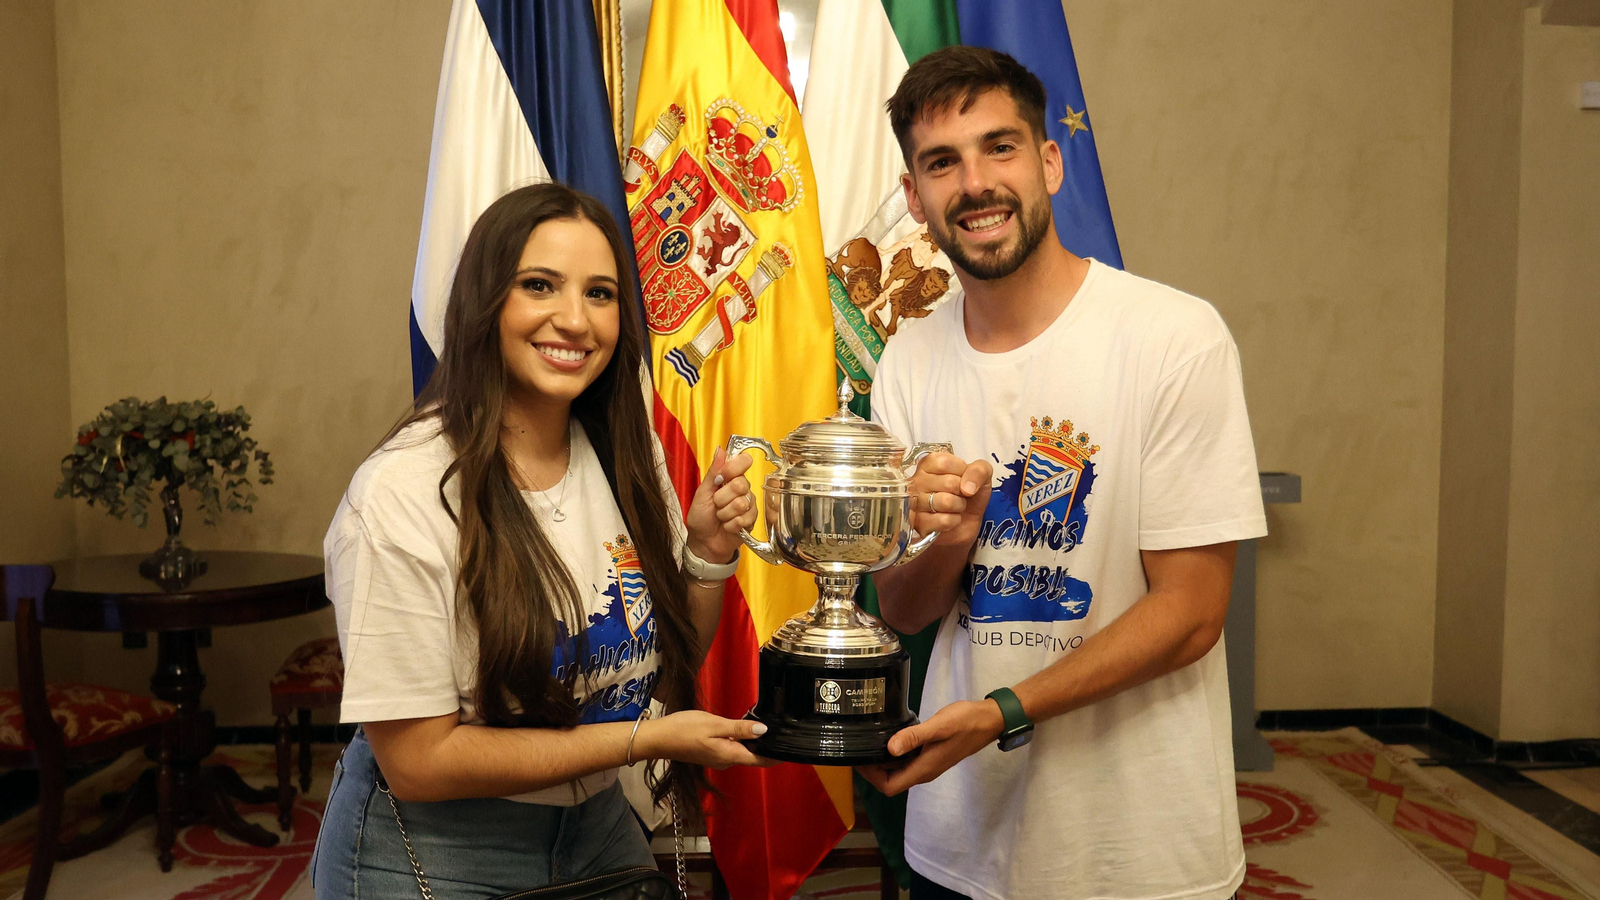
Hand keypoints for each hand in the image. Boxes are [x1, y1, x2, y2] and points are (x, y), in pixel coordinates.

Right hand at [637, 710, 774, 768]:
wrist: (658, 738)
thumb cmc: (685, 729)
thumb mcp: (715, 725)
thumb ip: (739, 729)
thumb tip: (764, 730)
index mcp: (730, 755)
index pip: (760, 761)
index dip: (776, 757)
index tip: (791, 749)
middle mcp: (726, 761)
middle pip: (752, 756)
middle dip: (766, 745)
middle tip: (781, 728)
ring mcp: (717, 758)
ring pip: (741, 751)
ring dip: (751, 741)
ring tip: (764, 724)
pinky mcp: (710, 752)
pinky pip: (731, 747)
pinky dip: (739, 739)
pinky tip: (740, 727)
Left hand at [685, 446, 757, 564]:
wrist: (703, 542)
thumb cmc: (701, 517)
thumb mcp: (702, 492)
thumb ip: (713, 472)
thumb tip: (721, 450)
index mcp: (730, 477)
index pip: (744, 461)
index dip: (734, 468)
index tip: (722, 477)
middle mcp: (742, 488)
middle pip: (741, 484)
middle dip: (722, 497)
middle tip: (716, 504)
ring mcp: (749, 504)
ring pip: (741, 503)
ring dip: (725, 513)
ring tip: (720, 517)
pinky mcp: (751, 520)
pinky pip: (744, 518)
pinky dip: (730, 524)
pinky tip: (727, 526)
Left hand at [856, 699, 1002, 795]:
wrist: (989, 720)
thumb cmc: (965, 723)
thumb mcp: (938, 727)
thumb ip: (914, 737)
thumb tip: (889, 749)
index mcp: (923, 769)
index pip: (889, 787)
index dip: (871, 777)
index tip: (859, 758)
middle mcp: (924, 771)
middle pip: (891, 781)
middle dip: (872, 769)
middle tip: (860, 747)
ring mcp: (929, 764)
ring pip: (898, 771)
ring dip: (883, 761)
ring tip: (869, 741)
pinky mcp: (931, 755)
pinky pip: (907, 761)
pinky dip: (895, 754)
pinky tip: (890, 737)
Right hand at [908, 453, 991, 546]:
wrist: (966, 525)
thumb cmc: (969, 496)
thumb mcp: (981, 476)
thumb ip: (979, 470)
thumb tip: (967, 487)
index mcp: (928, 464)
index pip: (945, 463)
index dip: (962, 472)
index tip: (962, 479)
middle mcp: (917, 481)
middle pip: (948, 482)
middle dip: (962, 492)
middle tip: (959, 495)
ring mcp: (914, 503)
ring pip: (946, 502)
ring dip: (959, 507)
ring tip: (954, 507)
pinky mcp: (918, 524)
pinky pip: (944, 520)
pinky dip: (954, 521)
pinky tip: (949, 519)